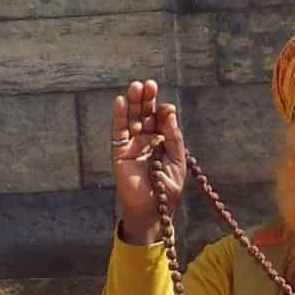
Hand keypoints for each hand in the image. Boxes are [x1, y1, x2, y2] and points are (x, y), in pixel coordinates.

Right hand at [111, 79, 185, 245]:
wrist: (154, 209)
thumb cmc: (167, 188)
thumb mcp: (177, 159)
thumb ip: (173, 136)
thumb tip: (169, 110)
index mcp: (161, 140)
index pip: (160, 118)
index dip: (162, 110)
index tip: (166, 107)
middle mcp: (145, 139)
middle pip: (144, 114)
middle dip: (146, 99)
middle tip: (148, 84)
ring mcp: (132, 144)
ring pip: (130, 119)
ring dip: (132, 102)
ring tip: (135, 86)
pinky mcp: (119, 152)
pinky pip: (118, 132)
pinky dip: (118, 116)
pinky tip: (120, 101)